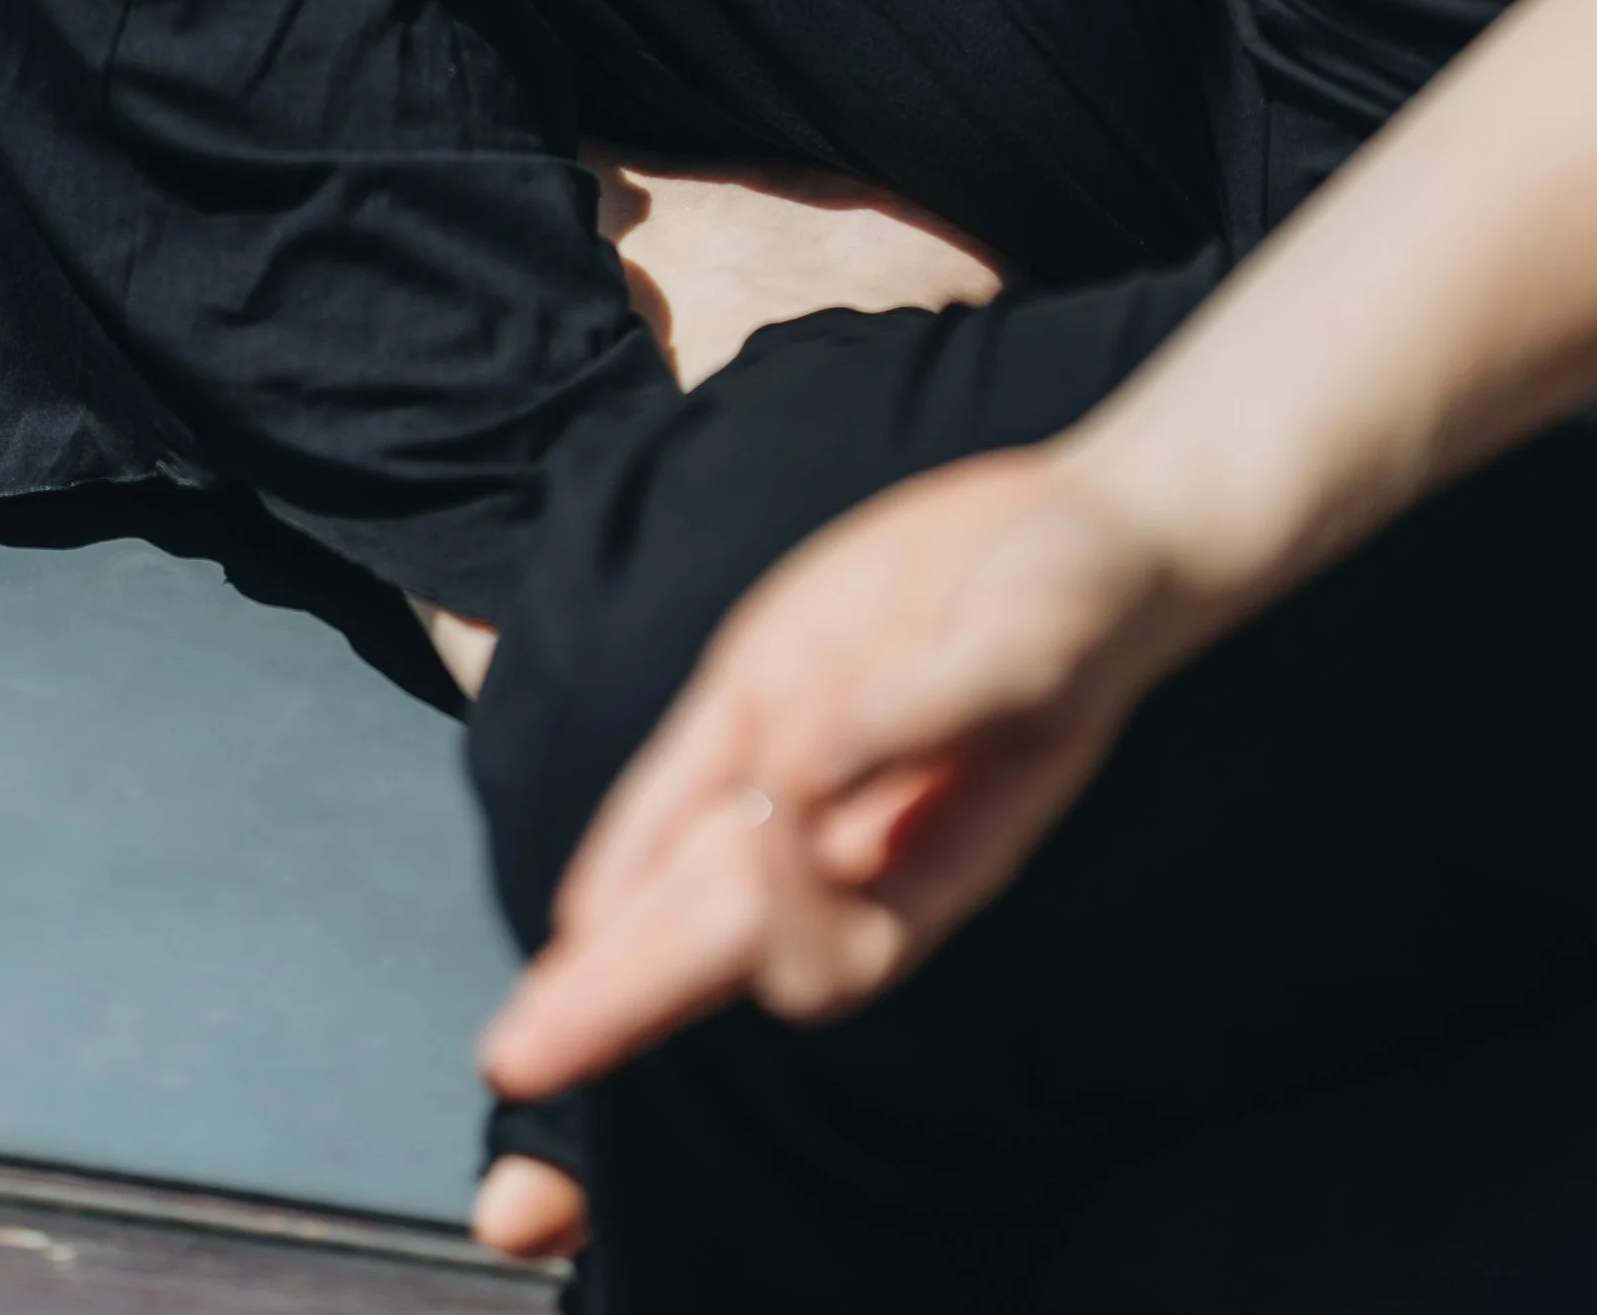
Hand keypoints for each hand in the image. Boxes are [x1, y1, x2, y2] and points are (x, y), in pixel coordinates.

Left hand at [480, 445, 1192, 1097]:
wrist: (1078, 534)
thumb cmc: (1078, 611)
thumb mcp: (1024, 654)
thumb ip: (920, 714)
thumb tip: (809, 769)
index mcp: (931, 859)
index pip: (818, 949)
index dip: (754, 921)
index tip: (720, 855)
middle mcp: (854, 839)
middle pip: (722, 949)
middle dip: (617, 1005)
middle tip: (518, 1062)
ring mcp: (806, 778)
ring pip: (689, 895)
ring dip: (607, 967)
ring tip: (528, 1041)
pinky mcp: (771, 694)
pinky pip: (686, 796)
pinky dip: (631, 852)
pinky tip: (587, 910)